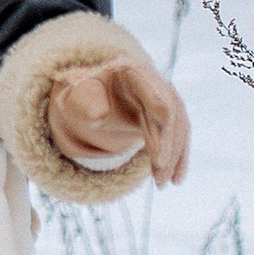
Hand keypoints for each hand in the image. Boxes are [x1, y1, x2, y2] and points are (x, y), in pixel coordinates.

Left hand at [46, 55, 190, 185]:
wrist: (91, 95)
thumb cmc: (82, 95)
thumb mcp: (75, 97)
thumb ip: (82, 102)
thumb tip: (98, 115)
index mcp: (131, 71)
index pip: (155, 95)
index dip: (161, 122)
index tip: (159, 154)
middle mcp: (153, 81)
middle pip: (170, 115)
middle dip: (166, 147)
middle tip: (159, 177)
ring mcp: (164, 96)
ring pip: (177, 128)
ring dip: (173, 157)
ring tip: (162, 183)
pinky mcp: (168, 114)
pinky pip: (178, 136)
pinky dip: (178, 157)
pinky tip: (176, 178)